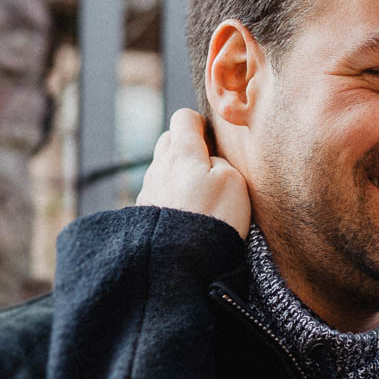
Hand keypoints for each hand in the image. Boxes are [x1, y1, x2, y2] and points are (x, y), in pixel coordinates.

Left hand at [135, 108, 251, 237]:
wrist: (179, 261)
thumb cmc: (213, 218)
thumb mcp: (234, 181)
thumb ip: (221, 161)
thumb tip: (210, 161)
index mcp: (181, 152)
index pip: (184, 117)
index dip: (201, 124)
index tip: (213, 140)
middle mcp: (159, 166)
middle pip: (169, 140)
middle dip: (186, 146)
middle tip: (207, 166)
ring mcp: (149, 190)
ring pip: (163, 168)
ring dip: (178, 175)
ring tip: (198, 196)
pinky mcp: (144, 213)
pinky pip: (158, 194)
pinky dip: (171, 197)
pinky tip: (186, 215)